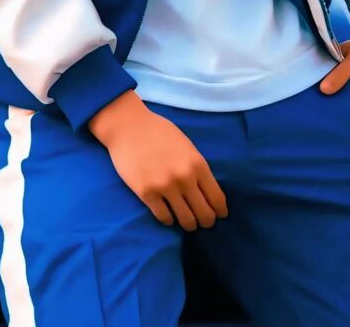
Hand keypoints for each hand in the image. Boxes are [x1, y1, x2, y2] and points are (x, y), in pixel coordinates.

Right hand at [87, 90, 228, 230]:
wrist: (129, 126)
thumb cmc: (158, 132)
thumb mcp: (186, 145)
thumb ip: (196, 167)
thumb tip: (207, 190)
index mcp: (197, 164)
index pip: (217, 198)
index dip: (220, 210)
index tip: (219, 214)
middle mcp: (185, 178)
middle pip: (204, 214)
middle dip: (206, 221)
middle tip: (203, 222)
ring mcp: (165, 187)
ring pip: (186, 220)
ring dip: (189, 223)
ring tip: (187, 221)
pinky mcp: (146, 194)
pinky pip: (164, 218)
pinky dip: (169, 219)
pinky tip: (168, 214)